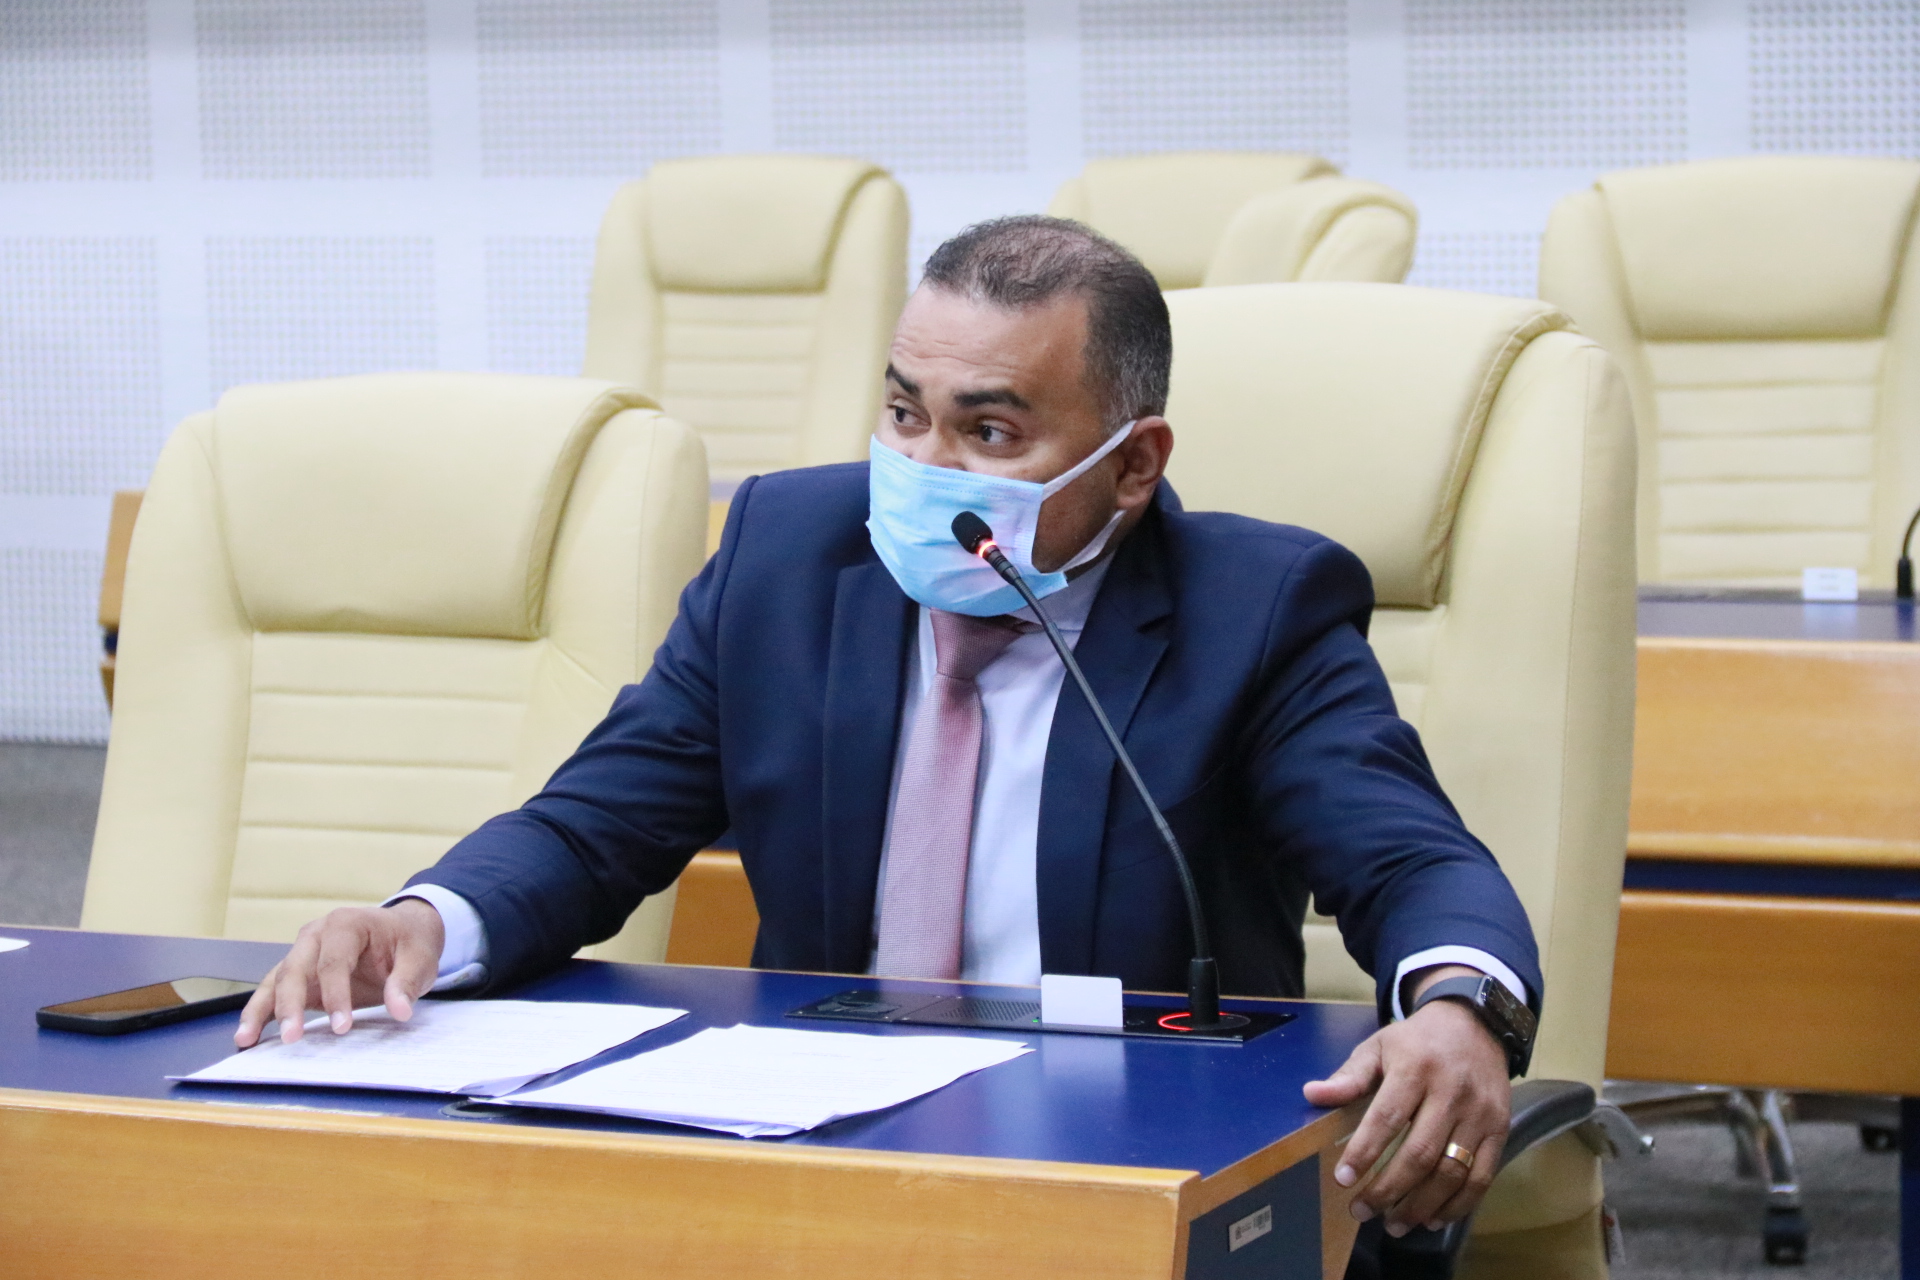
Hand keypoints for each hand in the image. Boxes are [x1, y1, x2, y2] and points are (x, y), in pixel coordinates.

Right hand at [234, 899, 445, 1047]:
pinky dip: (260, 1012)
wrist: (404, 932)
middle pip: (295, 968)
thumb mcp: (420, 958)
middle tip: (292, 1037)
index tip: (342, 1026)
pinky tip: (247, 1036)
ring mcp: (303, 953)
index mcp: (347, 924)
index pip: (334, 961)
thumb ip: (407, 982)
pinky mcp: (300, 974)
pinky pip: (273, 991)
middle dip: (290, 1004)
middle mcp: (317, 935)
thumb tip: (400, 1010)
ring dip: (261, 1010)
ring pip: (276, 980)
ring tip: (245, 1039)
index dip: (336, 994)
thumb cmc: (410, 942)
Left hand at [1301, 967, 1510, 1235]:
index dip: (1364, 1151)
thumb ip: (1349, 1076)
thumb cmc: (1417, 1040)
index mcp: (1415, 1069)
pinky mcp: (1500, 1130)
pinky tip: (1432, 1217)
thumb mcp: (1379, 1046)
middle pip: (1420, 1153)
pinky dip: (1458, 1205)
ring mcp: (1480, 1114)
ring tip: (1393, 1223)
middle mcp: (1451, 1093)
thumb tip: (1312, 1094)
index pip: (1386, 1117)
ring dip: (1421, 1205)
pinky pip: (1482, 1177)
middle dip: (1388, 1189)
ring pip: (1452, 1172)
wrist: (1475, 1025)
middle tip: (1362, 1211)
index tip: (1343, 1179)